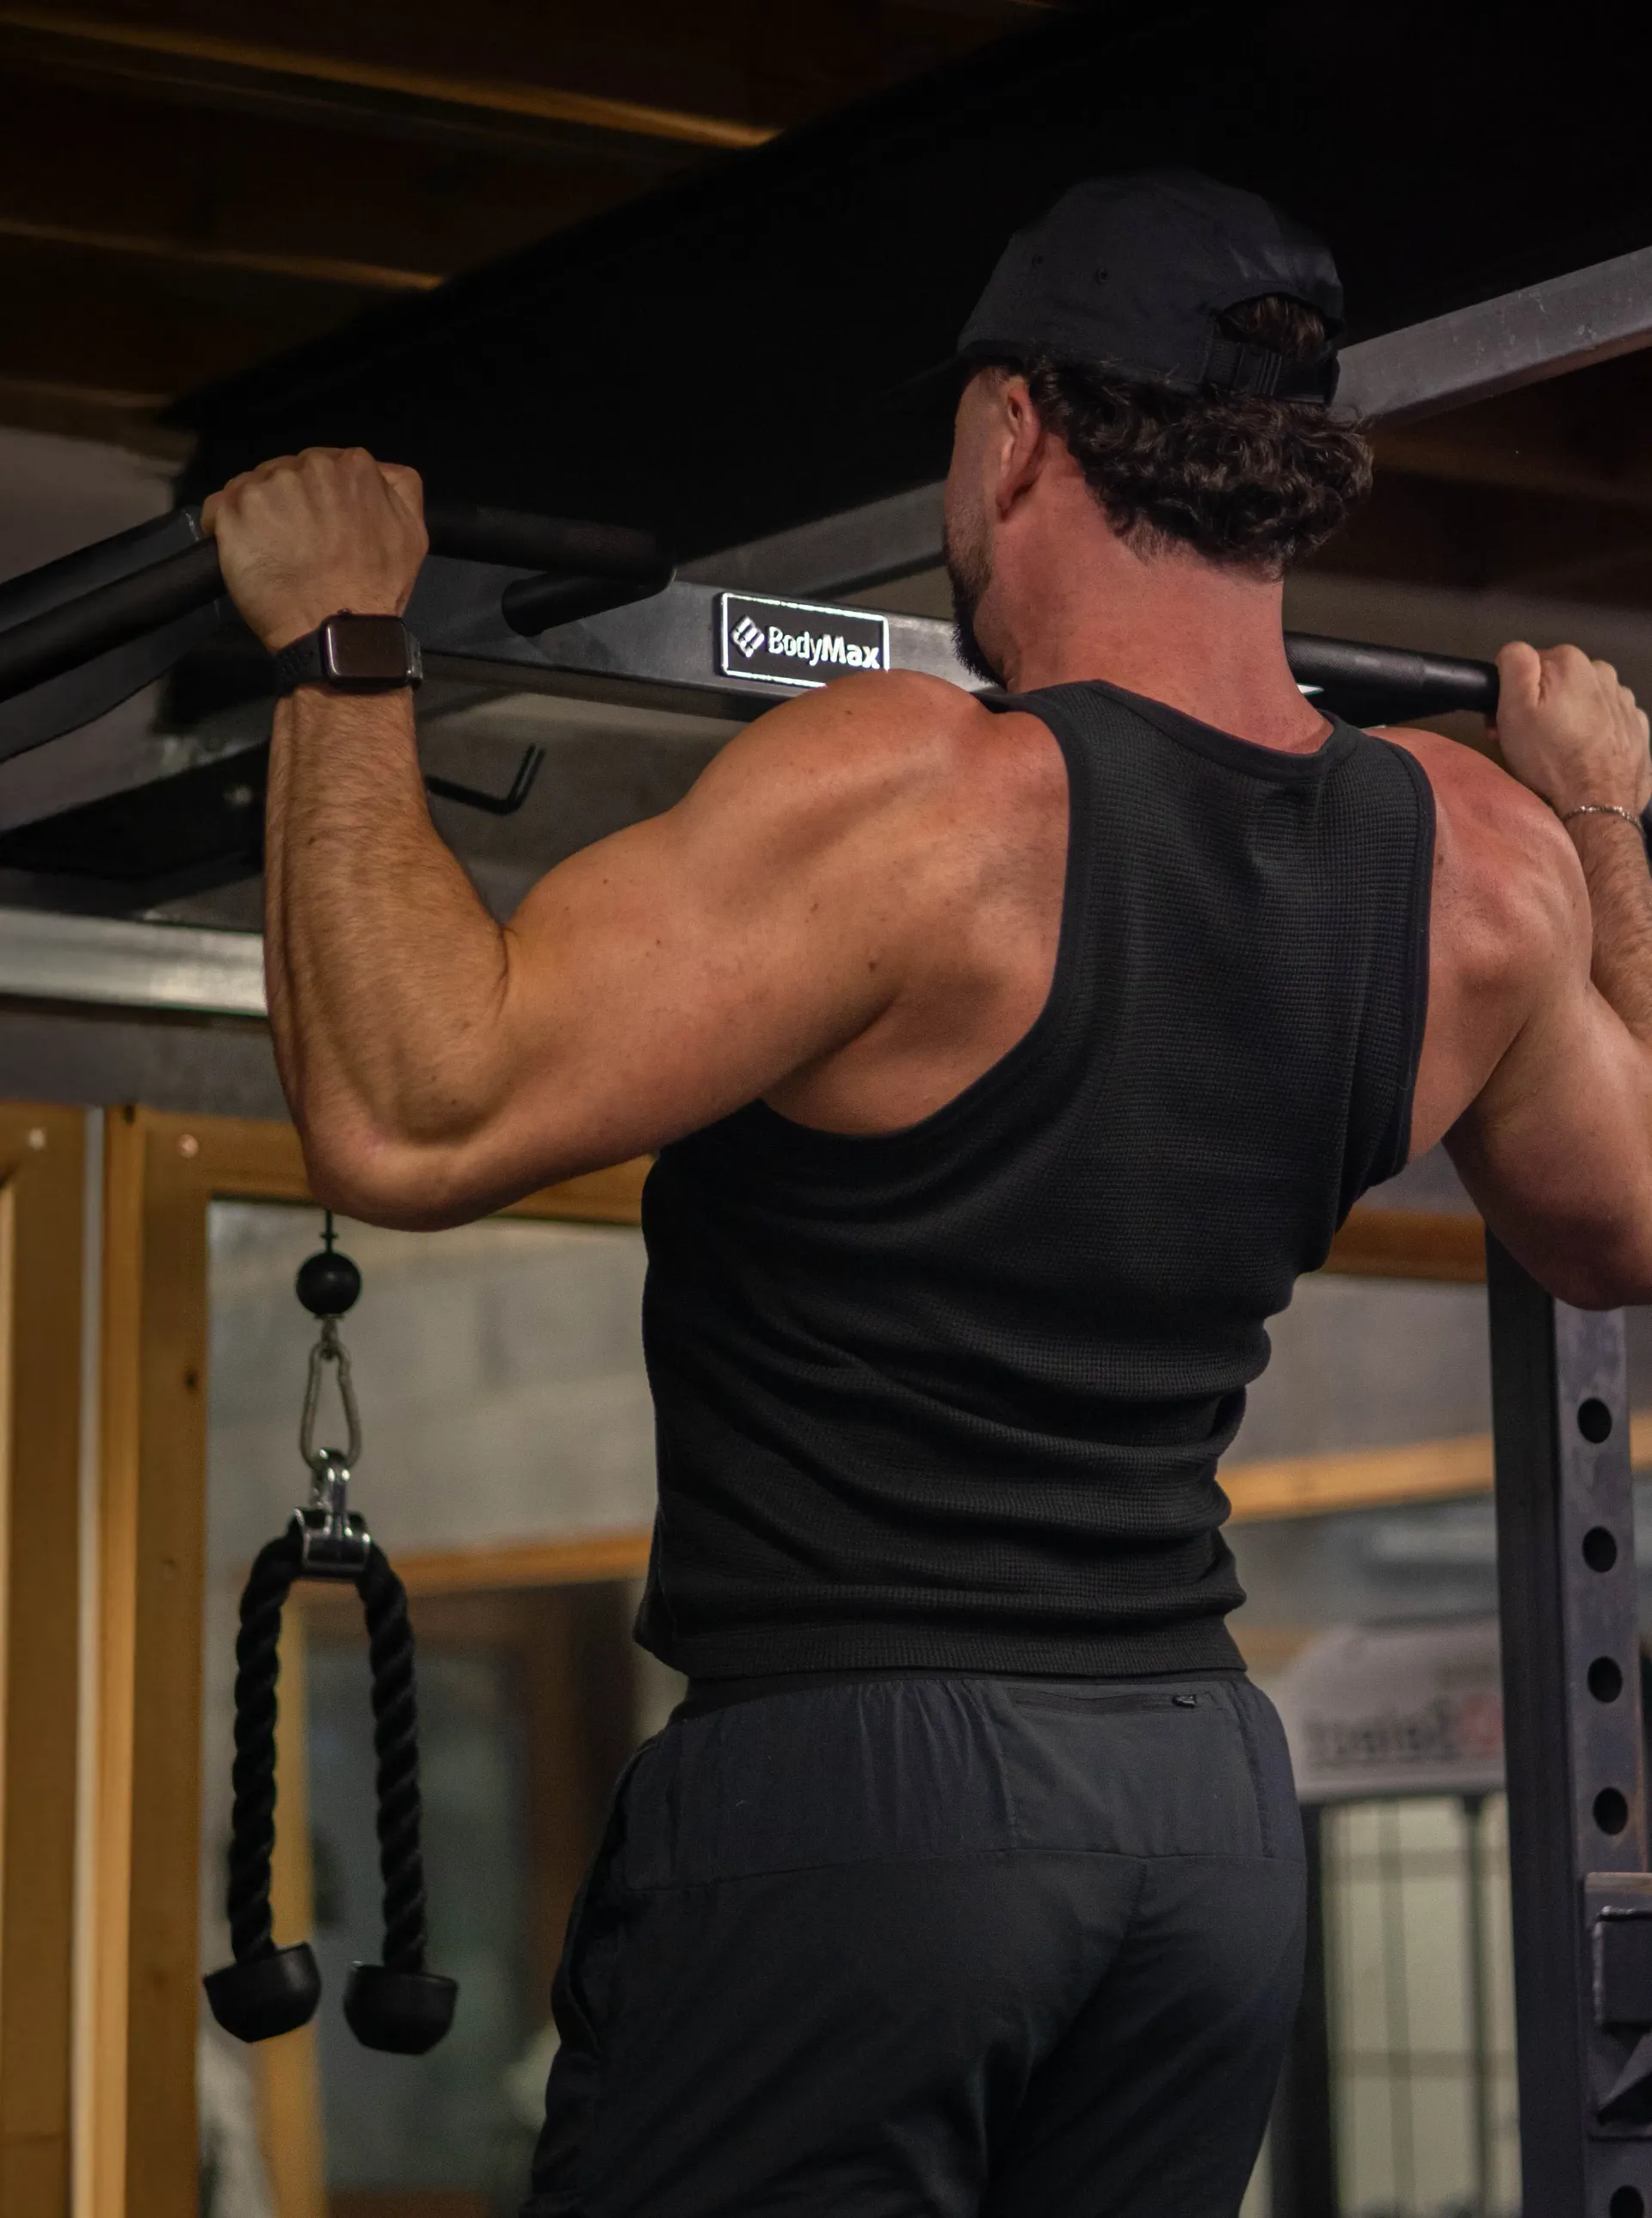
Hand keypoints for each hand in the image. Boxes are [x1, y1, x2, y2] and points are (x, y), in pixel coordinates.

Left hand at [201, 447, 427, 652]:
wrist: (335, 629)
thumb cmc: (376, 588)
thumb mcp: (412, 532)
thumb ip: (400, 487)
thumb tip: (380, 470)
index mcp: (352, 466)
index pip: (325, 467)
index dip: (320, 498)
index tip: (321, 526)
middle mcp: (307, 465)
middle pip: (287, 472)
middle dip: (289, 501)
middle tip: (298, 543)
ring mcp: (266, 486)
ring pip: (254, 486)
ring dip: (259, 513)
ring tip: (272, 550)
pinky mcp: (233, 511)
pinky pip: (218, 507)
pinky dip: (225, 525)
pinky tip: (243, 550)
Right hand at [1493, 640, 1651, 818]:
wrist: (1598, 804)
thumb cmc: (1552, 760)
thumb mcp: (1514, 709)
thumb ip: (1514, 665)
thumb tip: (1516, 651)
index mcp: (1571, 663)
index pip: (1529, 666)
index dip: (1513, 695)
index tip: (1508, 723)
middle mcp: (1603, 674)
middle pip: (1559, 683)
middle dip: (1542, 707)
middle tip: (1529, 742)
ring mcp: (1624, 701)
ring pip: (1584, 703)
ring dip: (1568, 721)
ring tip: (1557, 753)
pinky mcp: (1636, 727)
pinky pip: (1606, 723)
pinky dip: (1593, 736)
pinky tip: (1582, 757)